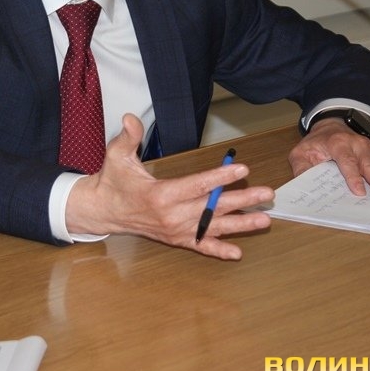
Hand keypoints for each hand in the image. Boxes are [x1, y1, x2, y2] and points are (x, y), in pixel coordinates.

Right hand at [66, 114, 272, 259]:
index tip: (241, 169)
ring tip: (264, 219)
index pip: (197, 185)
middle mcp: (171, 215)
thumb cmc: (114, 181)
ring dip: (240, 224)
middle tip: (265, 193)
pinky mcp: (175, 239)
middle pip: (212, 207)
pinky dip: (218, 250)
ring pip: (213, 227)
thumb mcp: (117, 155)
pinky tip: (237, 252)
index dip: (220, 177)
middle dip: (242, 199)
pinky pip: (199, 246)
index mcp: (161, 194)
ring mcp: (175, 229)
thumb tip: (130, 118)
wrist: (104, 211)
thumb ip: (127, 137)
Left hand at [289, 117, 369, 196]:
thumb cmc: (316, 144)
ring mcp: (368, 146)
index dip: (353, 177)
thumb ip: (301, 167)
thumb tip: (303, 183)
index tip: (359, 192)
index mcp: (337, 143)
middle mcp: (355, 143)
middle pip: (368, 163)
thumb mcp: (301, 153)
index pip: (346, 161)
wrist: (330, 126)